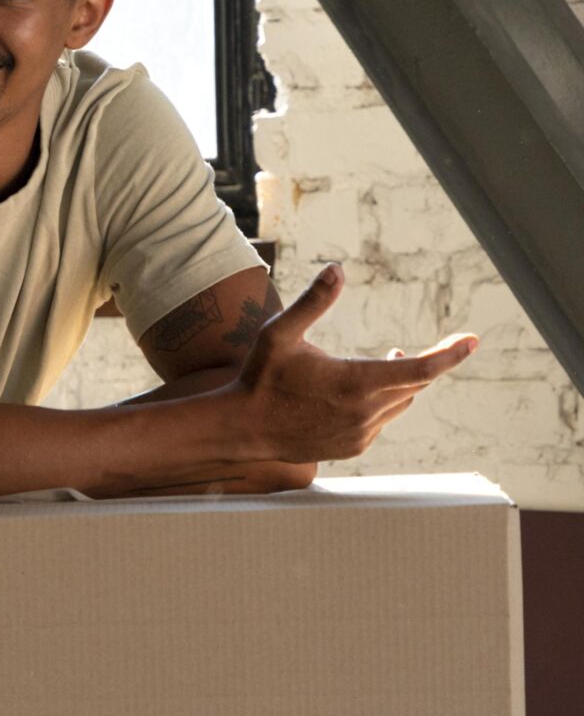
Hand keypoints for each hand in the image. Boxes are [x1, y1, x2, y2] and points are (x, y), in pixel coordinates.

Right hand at [231, 263, 475, 462]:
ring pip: (400, 404)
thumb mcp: (280, 334)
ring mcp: (360, 433)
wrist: (241, 428)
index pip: (422, 369)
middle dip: (423, 364)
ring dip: (399, 384)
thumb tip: (336, 268)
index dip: (451, 354)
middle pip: (414, 384)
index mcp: (356, 382)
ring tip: (385, 365)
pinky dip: (379, 406)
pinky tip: (356, 398)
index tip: (473, 341)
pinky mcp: (353, 447)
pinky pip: (381, 422)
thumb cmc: (260, 377)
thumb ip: (313, 302)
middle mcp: (366, 412)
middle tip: (420, 346)